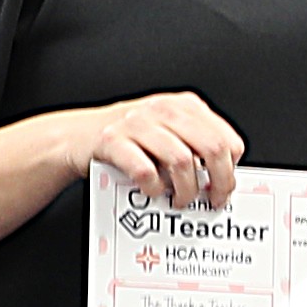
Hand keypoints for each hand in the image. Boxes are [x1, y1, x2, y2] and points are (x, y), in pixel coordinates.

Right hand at [62, 89, 246, 209]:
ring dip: (186, 190)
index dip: (229, 168)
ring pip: (182, 161)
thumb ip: (193, 145)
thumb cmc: (127, 139)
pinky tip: (152, 191)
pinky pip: (145, 170)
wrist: (77, 136)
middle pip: (211, 147)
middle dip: (218, 181)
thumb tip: (221, 178)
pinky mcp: (114, 141)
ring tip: (180, 200)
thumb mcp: (166, 131)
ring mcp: (137, 123)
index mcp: (183, 106)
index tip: (223, 186)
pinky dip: (154, 188)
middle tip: (212, 200)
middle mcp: (163, 110)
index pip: (225, 138)